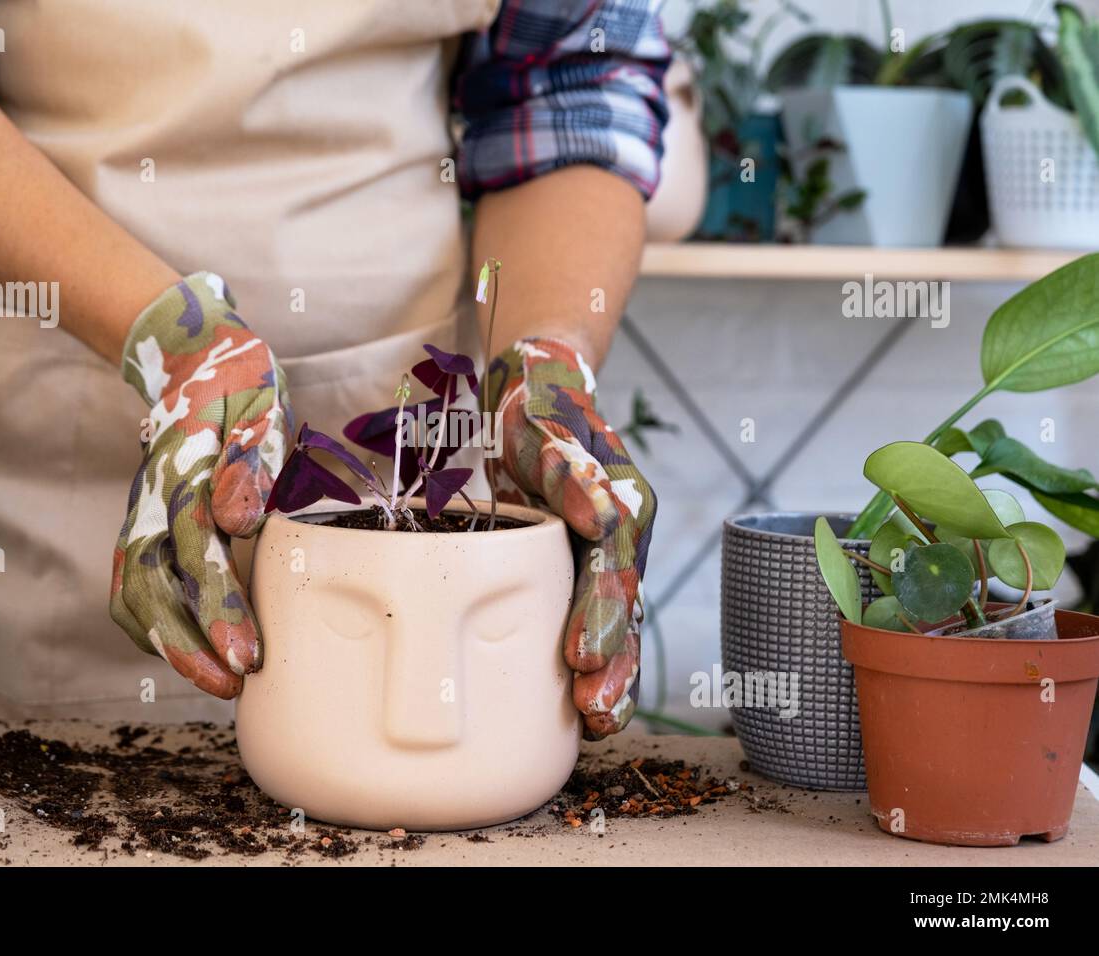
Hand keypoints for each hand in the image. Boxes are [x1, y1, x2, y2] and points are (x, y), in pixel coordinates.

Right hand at [111, 273, 291, 697]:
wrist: (190, 355)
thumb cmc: (238, 386)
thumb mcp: (259, 407)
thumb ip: (250, 461)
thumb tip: (237, 520)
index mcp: (185, 475)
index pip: (197, 557)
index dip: (219, 611)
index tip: (246, 656)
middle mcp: (153, 503)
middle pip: (153, 590)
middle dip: (189, 648)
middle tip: (233, 685)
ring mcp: (141, 516)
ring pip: (134, 595)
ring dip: (168, 646)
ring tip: (215, 682)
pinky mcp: (142, 526)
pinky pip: (131, 587)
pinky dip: (151, 628)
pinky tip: (186, 652)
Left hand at [491, 337, 655, 739]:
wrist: (540, 391)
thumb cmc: (536, 406)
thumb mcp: (542, 423)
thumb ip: (569, 467)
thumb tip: (600, 516)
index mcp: (624, 502)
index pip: (613, 569)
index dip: (598, 615)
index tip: (580, 658)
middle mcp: (625, 535)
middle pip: (624, 607)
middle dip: (612, 663)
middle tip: (593, 711)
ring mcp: (610, 554)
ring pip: (620, 624)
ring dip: (613, 675)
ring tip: (598, 726)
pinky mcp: (586, 566)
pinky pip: (599, 620)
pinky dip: (598, 662)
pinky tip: (588, 709)